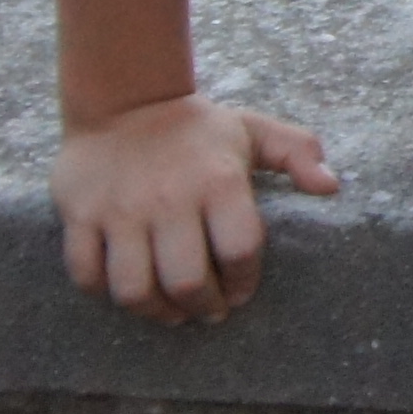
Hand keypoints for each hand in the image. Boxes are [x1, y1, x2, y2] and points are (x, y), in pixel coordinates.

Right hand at [52, 91, 336, 323]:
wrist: (125, 100)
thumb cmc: (197, 129)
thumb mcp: (253, 130)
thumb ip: (298, 152)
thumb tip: (331, 187)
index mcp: (218, 181)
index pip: (240, 250)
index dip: (245, 282)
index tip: (241, 293)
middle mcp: (169, 198)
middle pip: (186, 282)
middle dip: (202, 308)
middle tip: (208, 312)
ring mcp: (121, 210)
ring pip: (133, 289)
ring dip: (155, 312)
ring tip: (171, 313)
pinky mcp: (81, 215)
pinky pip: (86, 274)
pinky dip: (104, 293)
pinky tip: (127, 290)